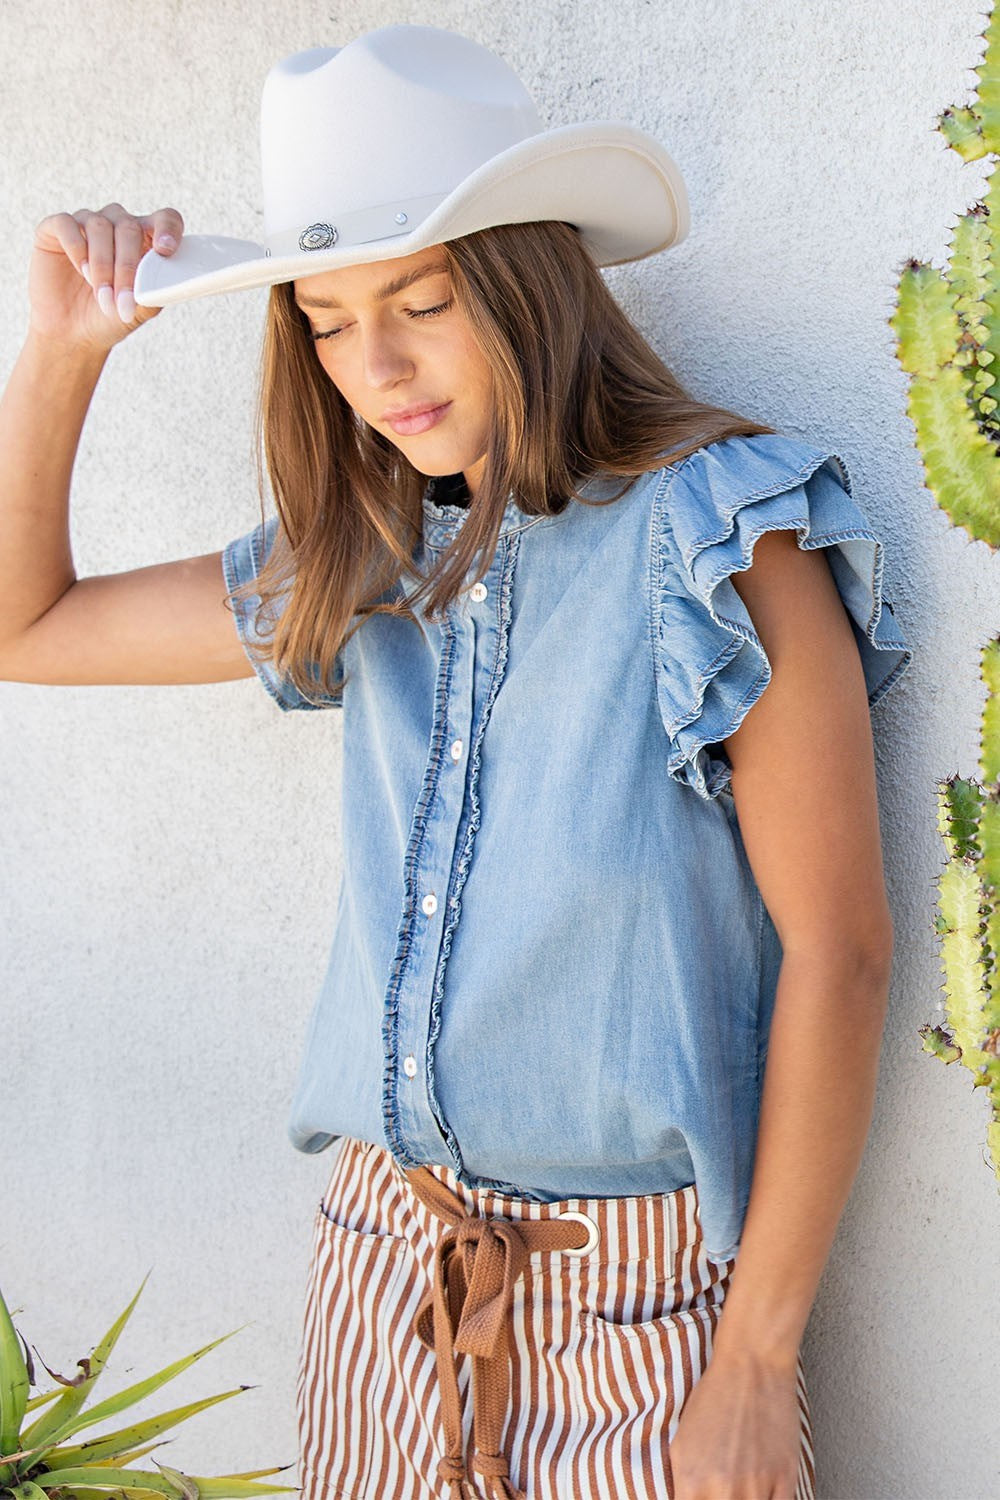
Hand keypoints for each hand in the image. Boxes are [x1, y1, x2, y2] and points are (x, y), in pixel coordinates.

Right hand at [27, 202, 183, 353]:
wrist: (72, 333)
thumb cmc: (111, 318)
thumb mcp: (139, 311)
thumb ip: (155, 293)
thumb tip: (164, 283)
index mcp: (145, 240)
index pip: (165, 219)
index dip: (168, 229)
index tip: (165, 251)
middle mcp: (117, 225)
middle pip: (129, 227)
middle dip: (127, 267)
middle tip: (123, 301)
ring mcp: (86, 223)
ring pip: (100, 226)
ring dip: (103, 265)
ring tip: (103, 297)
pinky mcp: (56, 228)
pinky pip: (67, 224)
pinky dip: (76, 248)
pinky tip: (81, 271)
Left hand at [668, 1347, 803, 1499]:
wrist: (751, 1365)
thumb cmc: (714, 1398)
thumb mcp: (681, 1444)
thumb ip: (683, 1485)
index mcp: (691, 1482)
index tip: (702, 1498)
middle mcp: (723, 1490)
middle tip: (724, 1491)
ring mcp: (756, 1487)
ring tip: (742, 1489)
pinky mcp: (785, 1479)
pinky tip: (762, 1494)